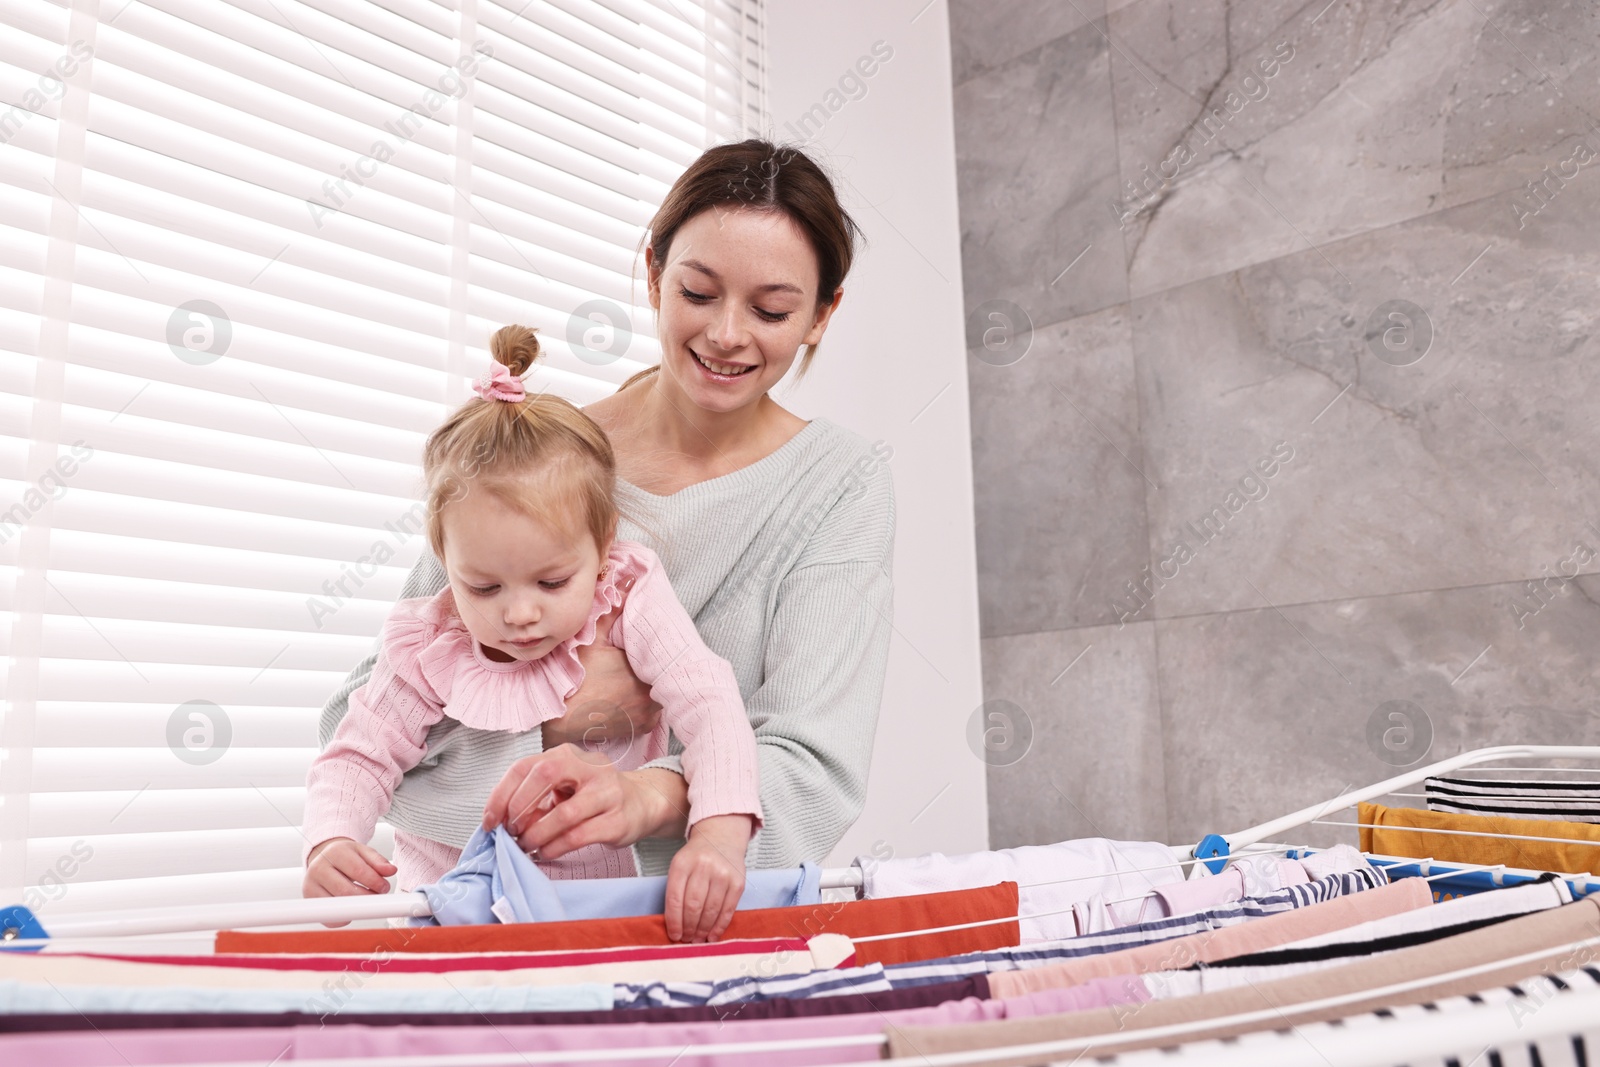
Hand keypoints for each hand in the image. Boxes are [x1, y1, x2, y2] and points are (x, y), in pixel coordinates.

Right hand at [303, 838, 396, 924]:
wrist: (324, 857)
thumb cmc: (345, 856)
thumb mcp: (363, 852)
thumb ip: (378, 861)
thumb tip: (391, 871)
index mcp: (335, 852)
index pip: (357, 870)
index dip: (375, 882)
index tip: (384, 887)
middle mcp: (318, 868)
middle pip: (345, 890)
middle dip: (367, 897)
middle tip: (377, 897)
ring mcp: (310, 885)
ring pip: (336, 906)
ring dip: (357, 908)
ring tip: (366, 901)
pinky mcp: (309, 900)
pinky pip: (329, 918)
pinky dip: (344, 917)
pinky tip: (351, 907)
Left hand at [482, 746, 688, 857]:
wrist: (642, 803)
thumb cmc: (593, 795)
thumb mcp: (564, 786)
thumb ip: (536, 796)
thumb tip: (503, 821)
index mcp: (568, 754)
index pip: (525, 765)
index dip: (501, 794)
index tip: (489, 820)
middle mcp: (590, 766)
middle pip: (544, 775)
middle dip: (518, 807)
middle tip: (511, 831)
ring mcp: (607, 792)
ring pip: (563, 813)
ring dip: (537, 834)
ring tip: (527, 846)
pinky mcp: (617, 820)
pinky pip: (578, 836)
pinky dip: (555, 848)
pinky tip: (546, 852)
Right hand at [543, 610, 661, 749]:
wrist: (560, 718)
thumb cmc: (576, 677)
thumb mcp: (593, 638)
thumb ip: (614, 609)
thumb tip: (631, 579)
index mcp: (646, 668)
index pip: (664, 655)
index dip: (657, 650)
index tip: (648, 647)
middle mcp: (653, 693)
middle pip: (664, 674)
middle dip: (656, 667)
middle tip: (642, 661)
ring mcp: (649, 713)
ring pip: (660, 693)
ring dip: (653, 686)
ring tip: (636, 678)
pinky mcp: (642, 728)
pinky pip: (653, 712)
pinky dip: (646, 705)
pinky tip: (632, 697)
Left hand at [666, 814, 754, 942]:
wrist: (721, 838)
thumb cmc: (696, 858)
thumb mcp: (680, 866)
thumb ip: (676, 891)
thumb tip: (675, 927)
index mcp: (682, 863)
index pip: (675, 898)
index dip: (674, 921)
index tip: (674, 936)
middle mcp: (703, 867)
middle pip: (693, 906)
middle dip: (688, 928)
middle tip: (686, 940)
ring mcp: (723, 874)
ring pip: (711, 910)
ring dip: (703, 930)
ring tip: (697, 940)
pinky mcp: (738, 882)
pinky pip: (728, 910)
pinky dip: (719, 927)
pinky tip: (712, 936)